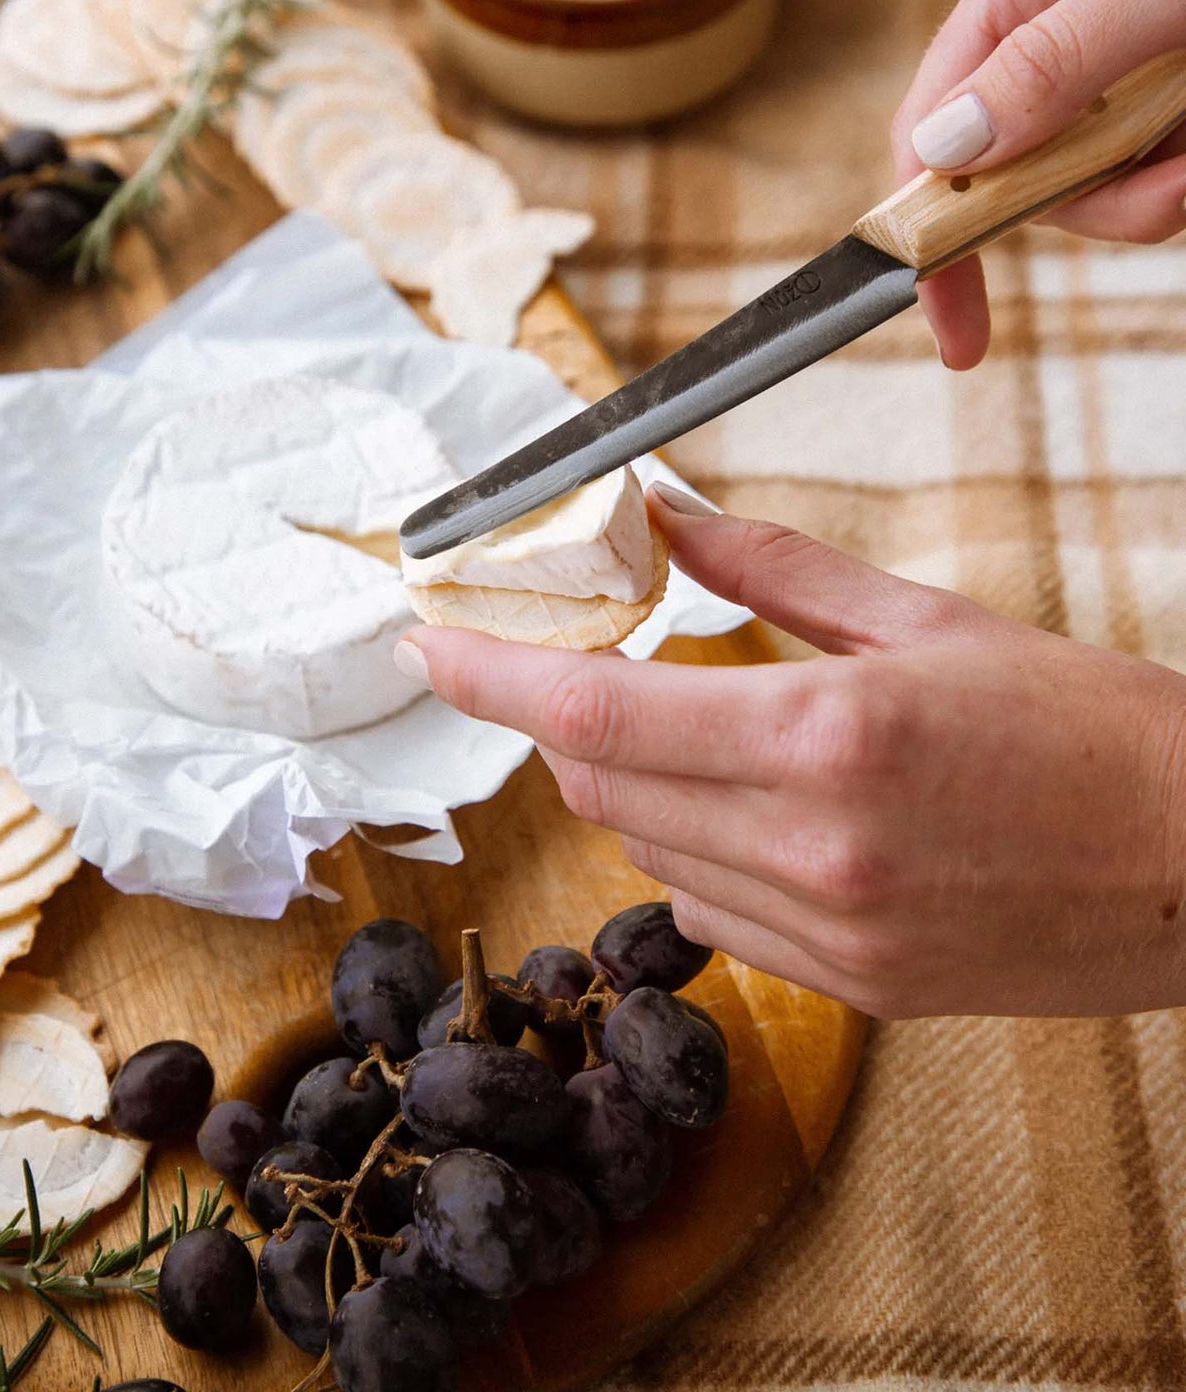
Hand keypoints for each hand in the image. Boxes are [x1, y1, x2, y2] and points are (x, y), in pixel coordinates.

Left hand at [395, 487, 1185, 1017]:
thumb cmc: (1087, 725)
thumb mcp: (928, 619)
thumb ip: (776, 574)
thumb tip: (668, 522)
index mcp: (825, 737)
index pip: (595, 711)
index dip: (488, 675)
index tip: (425, 640)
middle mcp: (812, 849)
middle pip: (602, 785)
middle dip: (572, 720)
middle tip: (594, 663)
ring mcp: (832, 935)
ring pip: (648, 854)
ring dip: (642, 786)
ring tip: (716, 735)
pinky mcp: (856, 989)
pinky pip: (712, 918)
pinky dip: (698, 856)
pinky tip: (763, 817)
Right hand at [892, 0, 1185, 369]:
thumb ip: (1060, 58)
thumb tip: (948, 145)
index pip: (935, 119)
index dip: (928, 227)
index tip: (955, 327)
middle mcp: (1057, 14)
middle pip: (1024, 169)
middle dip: (1101, 201)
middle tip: (1178, 191)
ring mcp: (1115, 52)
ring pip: (1097, 178)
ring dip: (1161, 186)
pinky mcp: (1168, 79)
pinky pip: (1156, 162)